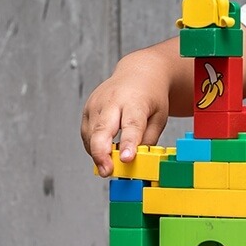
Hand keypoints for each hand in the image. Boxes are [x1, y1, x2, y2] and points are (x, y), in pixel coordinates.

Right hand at [81, 45, 181, 176]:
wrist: (138, 73)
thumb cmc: (150, 97)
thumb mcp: (159, 118)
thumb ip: (148, 140)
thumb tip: (134, 162)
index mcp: (135, 102)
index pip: (131, 125)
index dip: (127, 144)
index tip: (126, 159)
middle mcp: (112, 101)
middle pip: (102, 130)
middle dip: (101, 154)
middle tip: (107, 171)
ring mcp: (96, 104)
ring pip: (91, 136)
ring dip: (97, 154)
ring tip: (109, 164)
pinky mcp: (87, 109)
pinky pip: (86, 134)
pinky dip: (93, 146)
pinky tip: (104, 151)